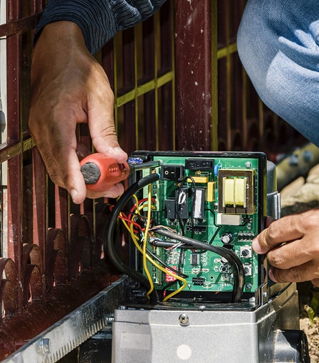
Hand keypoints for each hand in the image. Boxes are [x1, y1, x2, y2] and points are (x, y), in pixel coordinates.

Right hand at [29, 21, 126, 203]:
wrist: (57, 51)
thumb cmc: (76, 67)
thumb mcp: (100, 96)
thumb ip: (106, 131)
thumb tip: (117, 157)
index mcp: (56, 116)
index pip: (63, 157)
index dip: (74, 180)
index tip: (81, 196)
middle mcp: (43, 127)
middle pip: (61, 169)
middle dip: (87, 184)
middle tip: (112, 188)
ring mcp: (41, 131)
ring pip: (60, 167)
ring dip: (84, 177)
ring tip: (110, 179)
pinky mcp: (45, 133)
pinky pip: (60, 157)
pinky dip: (78, 165)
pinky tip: (96, 165)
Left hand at [252, 201, 318, 294]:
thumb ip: (302, 222)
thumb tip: (278, 228)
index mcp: (313, 222)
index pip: (275, 233)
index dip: (262, 239)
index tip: (257, 244)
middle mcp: (316, 246)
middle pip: (277, 258)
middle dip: (269, 258)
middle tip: (268, 258)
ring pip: (290, 275)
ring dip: (283, 272)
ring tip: (282, 269)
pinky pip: (313, 283)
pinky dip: (313, 277)